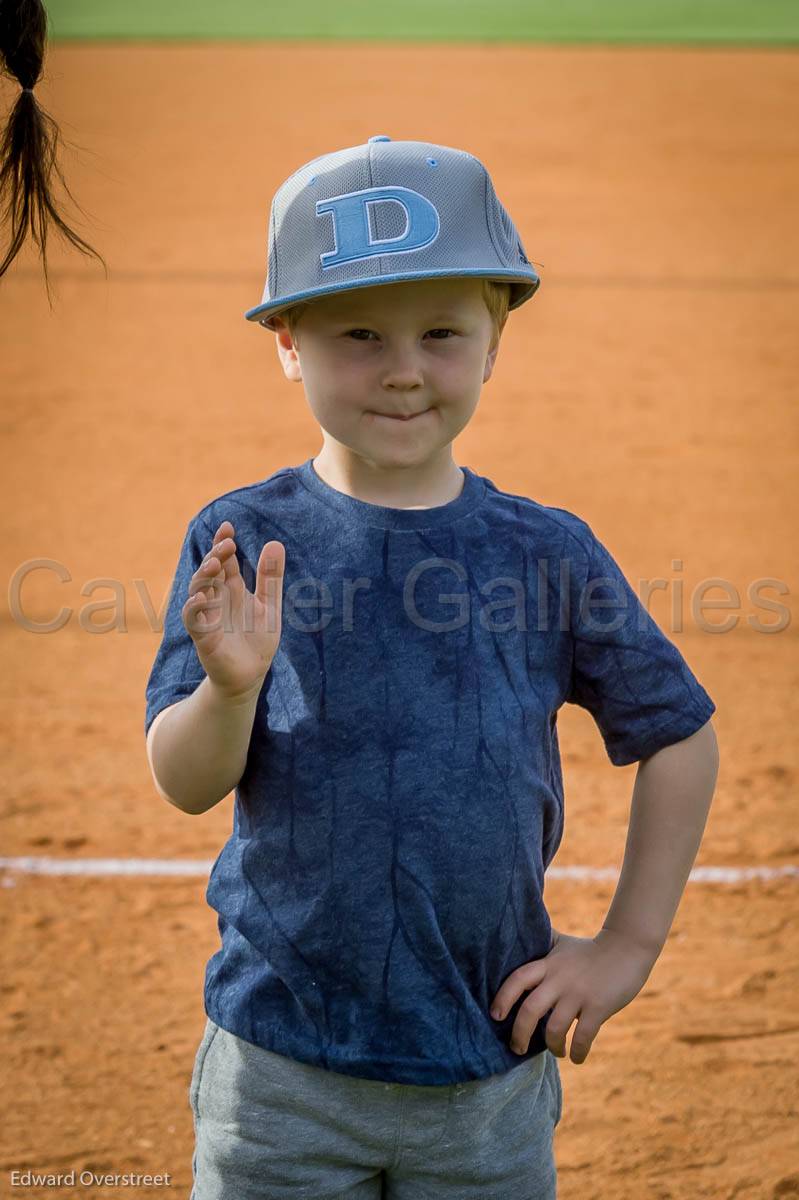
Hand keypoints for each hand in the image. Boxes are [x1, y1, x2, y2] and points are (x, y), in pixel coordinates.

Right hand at [182, 520, 285, 699]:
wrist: (250, 676)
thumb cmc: (256, 640)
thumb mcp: (269, 605)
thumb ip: (270, 577)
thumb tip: (275, 542)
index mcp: (231, 589)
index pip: (223, 560)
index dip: (222, 543)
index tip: (228, 527)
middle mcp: (216, 599)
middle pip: (209, 571)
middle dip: (215, 556)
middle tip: (227, 544)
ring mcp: (207, 616)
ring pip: (198, 590)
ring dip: (204, 576)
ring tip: (215, 564)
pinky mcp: (203, 637)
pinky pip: (193, 619)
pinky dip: (195, 607)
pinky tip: (202, 597)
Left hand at [490, 927, 656, 1065]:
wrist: (627, 947)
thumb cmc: (590, 950)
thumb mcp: (561, 944)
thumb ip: (541, 948)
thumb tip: (516, 939)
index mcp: (548, 964)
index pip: (517, 979)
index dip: (503, 998)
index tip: (495, 1016)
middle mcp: (560, 979)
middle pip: (530, 1009)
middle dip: (520, 1034)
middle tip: (517, 1048)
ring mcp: (579, 993)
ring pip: (555, 1028)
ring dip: (552, 1047)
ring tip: (558, 1052)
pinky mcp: (599, 1006)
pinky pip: (583, 1036)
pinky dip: (578, 1052)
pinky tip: (577, 1058)